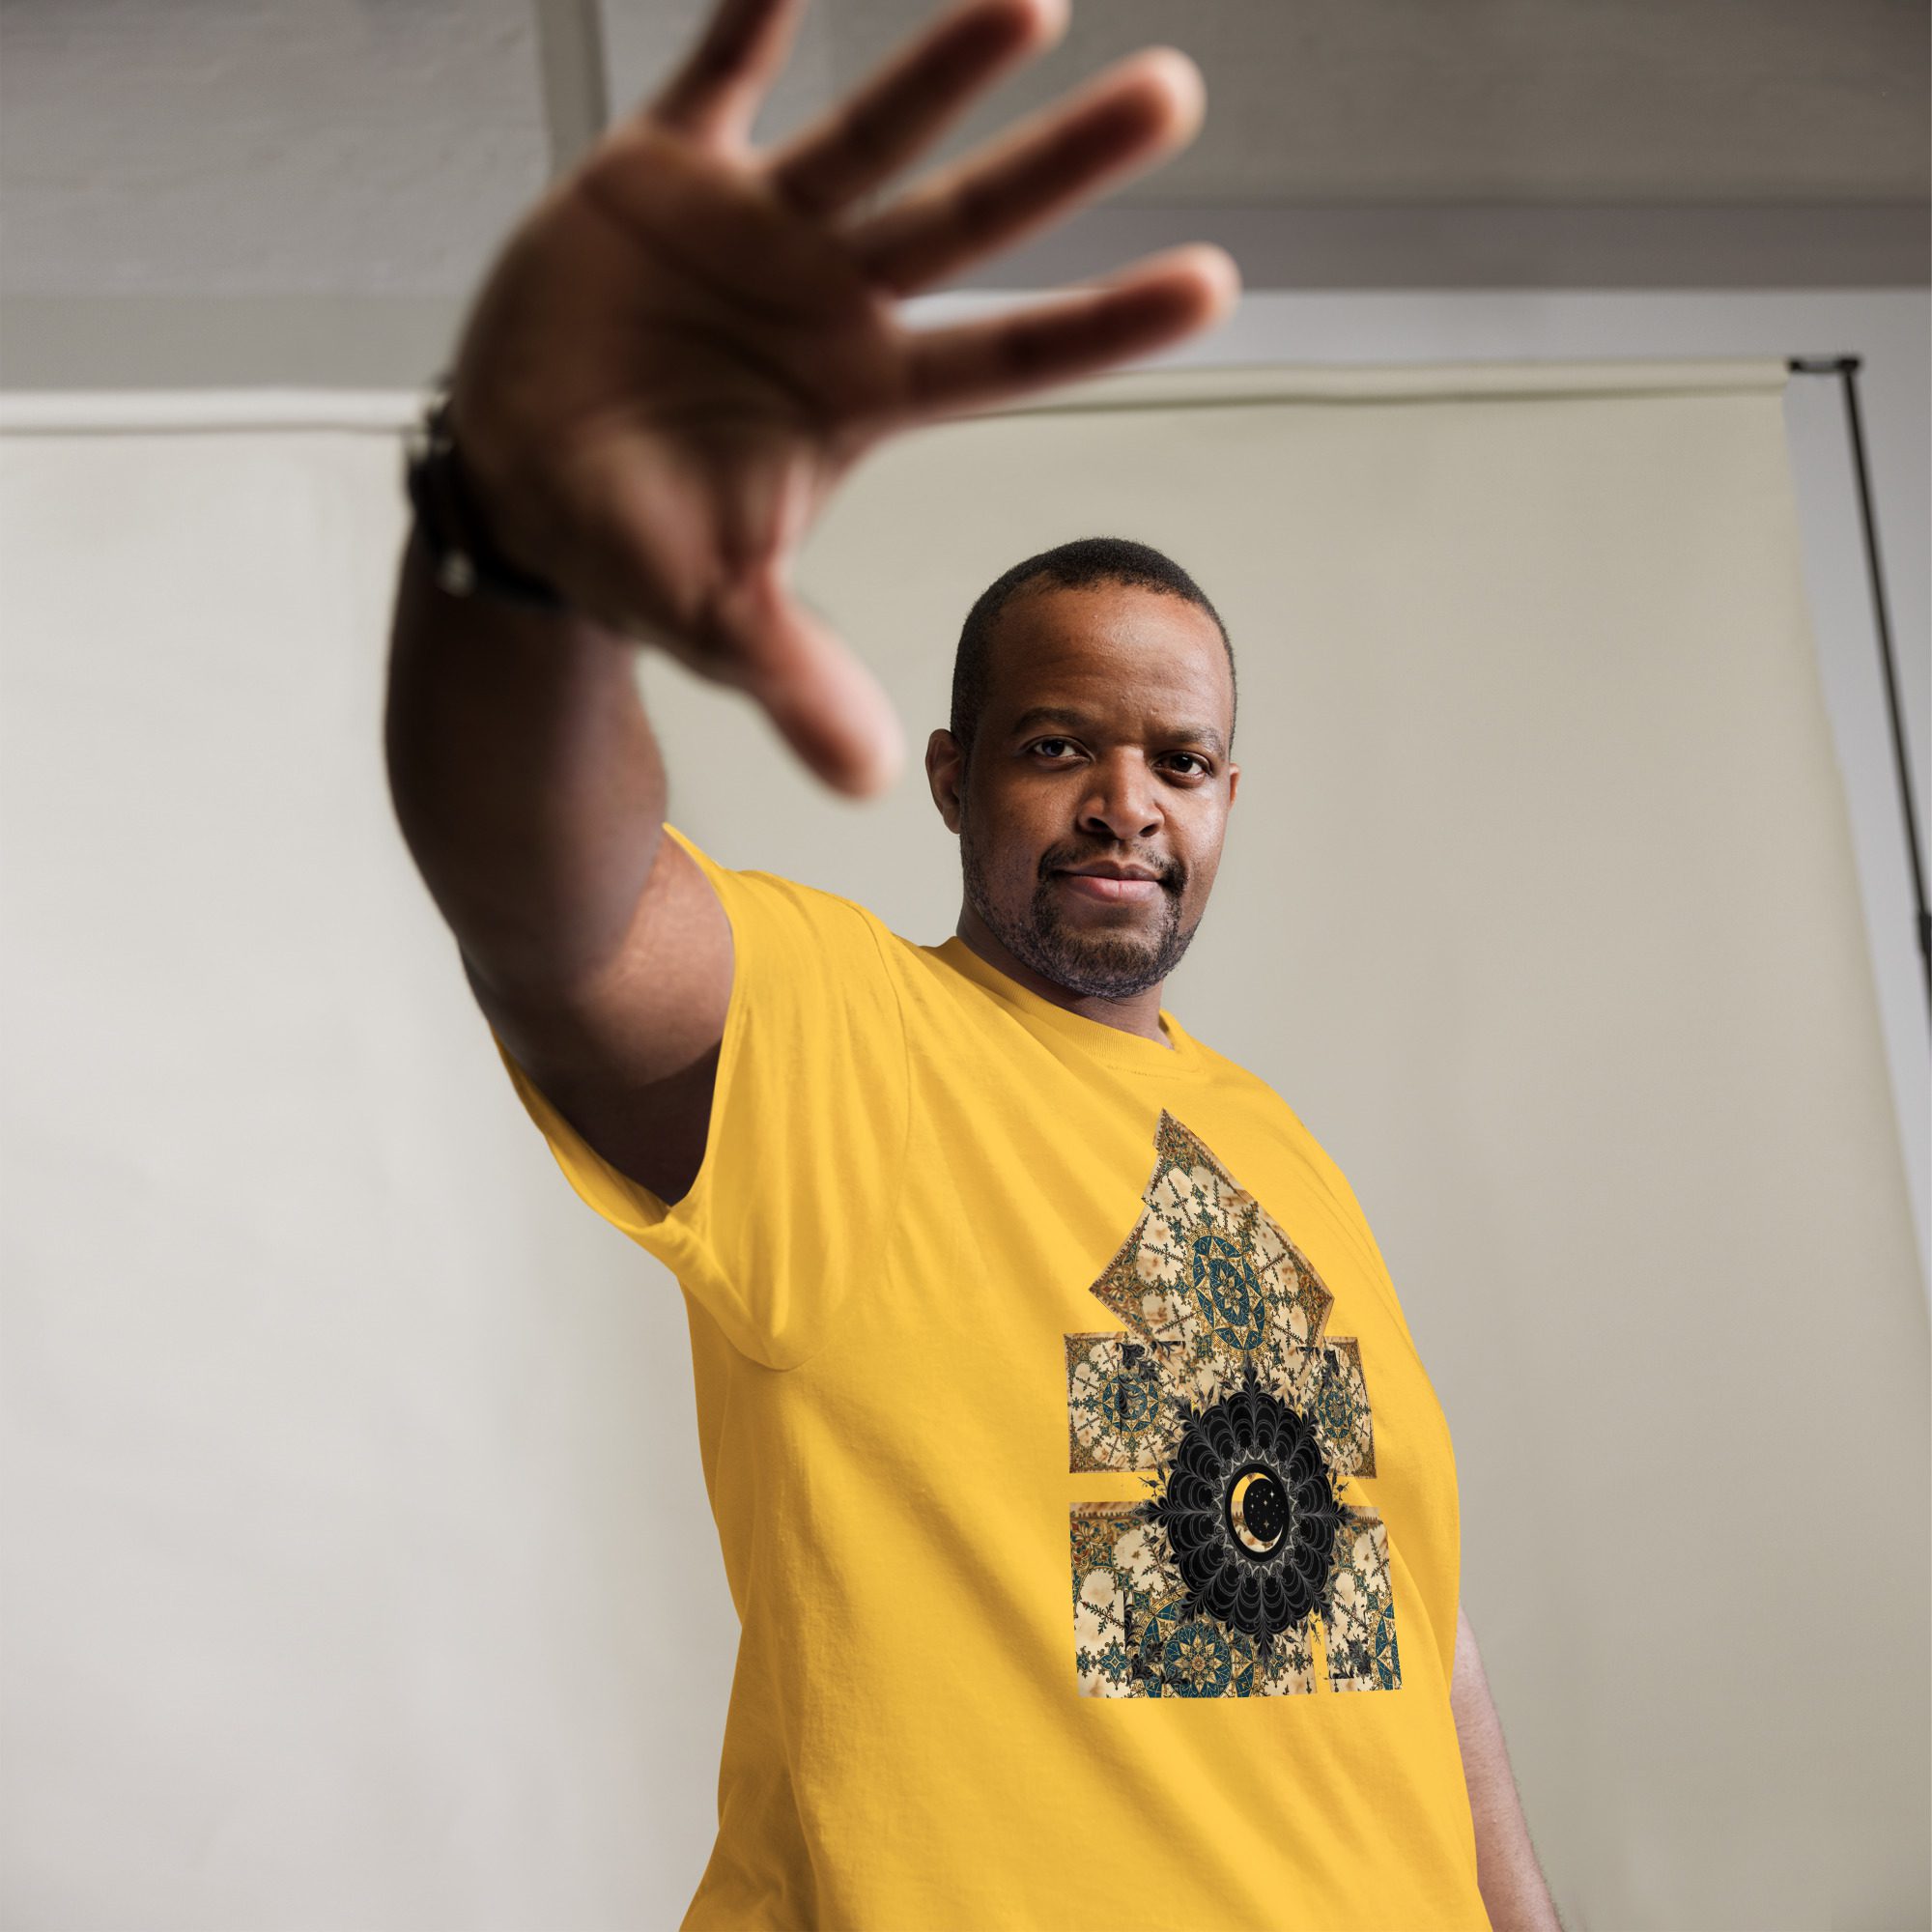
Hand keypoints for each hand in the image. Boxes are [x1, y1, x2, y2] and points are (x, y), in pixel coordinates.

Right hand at [446, 0, 1237, 795]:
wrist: (518, 482)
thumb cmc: (631, 547)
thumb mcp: (713, 618)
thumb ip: (794, 677)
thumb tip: (869, 778)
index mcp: (860, 397)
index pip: (1007, 359)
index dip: (1103, 325)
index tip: (1215, 285)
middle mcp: (829, 302)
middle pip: (967, 225)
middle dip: (1063, 165)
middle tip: (1175, 98)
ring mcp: (753, 232)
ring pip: (869, 134)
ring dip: (944, 68)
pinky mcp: (659, 176)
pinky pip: (715, 75)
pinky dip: (752, 16)